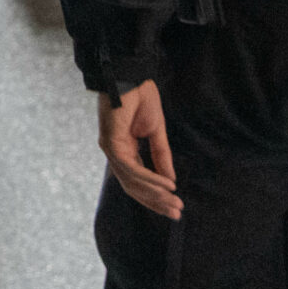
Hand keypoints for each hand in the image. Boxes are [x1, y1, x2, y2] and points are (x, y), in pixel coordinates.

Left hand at [97, 81, 179, 218]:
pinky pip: (131, 168)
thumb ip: (161, 156)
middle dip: (155, 202)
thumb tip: (170, 181)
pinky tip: (166, 185)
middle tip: (176, 213)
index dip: (156, 196)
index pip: (138, 181)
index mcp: (125, 150)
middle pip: (133, 187)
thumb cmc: (141, 98)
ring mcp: (111, 149)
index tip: (175, 207)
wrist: (131, 75)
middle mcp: (115, 153)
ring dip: (154, 193)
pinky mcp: (111, 142)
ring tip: (173, 201)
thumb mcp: (156, 131)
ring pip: (132, 181)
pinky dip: (149, 178)